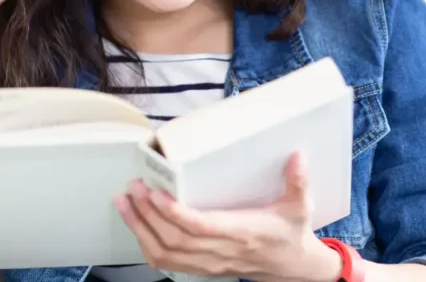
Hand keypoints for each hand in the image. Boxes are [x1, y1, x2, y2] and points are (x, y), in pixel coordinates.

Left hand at [114, 153, 343, 281]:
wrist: (292, 268)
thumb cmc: (291, 234)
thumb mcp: (301, 207)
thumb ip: (298, 182)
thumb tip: (299, 156)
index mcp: (243, 232)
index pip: (201, 228)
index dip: (175, 213)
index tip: (155, 192)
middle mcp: (222, 251)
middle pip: (175, 240)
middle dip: (147, 215)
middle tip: (132, 188)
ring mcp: (209, 263)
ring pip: (165, 254)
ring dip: (140, 229)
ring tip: (124, 202)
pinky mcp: (202, 268)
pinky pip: (167, 263)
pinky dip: (146, 245)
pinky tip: (135, 225)